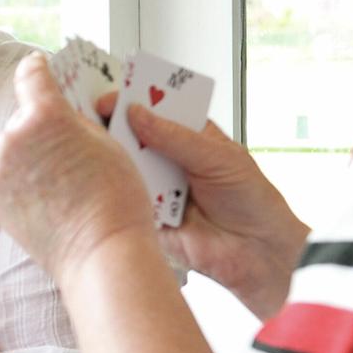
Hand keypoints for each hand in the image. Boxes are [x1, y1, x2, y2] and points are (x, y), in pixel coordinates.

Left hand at [0, 54, 154, 279]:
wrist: (99, 252)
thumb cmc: (115, 198)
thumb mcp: (108, 141)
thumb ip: (77, 120)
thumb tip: (62, 114)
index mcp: (44, 115)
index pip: (30, 74)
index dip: (38, 68)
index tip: (40, 68)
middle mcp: (13, 137)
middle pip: (23, 118)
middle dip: (40, 125)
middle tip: (67, 145)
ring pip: (13, 149)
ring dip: (29, 155)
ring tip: (60, 179)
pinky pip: (7, 178)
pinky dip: (22, 182)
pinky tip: (49, 198)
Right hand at [115, 94, 308, 318]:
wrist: (257, 252)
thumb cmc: (252, 200)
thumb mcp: (218, 158)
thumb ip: (176, 137)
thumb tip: (138, 114)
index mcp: (189, 136)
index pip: (154, 111)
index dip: (131, 102)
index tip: (110, 100)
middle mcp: (168, 160)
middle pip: (132, 137)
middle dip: (114, 129)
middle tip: (95, 123)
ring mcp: (156, 187)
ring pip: (124, 167)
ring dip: (114, 161)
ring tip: (100, 153)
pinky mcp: (147, 214)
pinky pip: (125, 199)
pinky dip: (117, 193)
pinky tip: (111, 186)